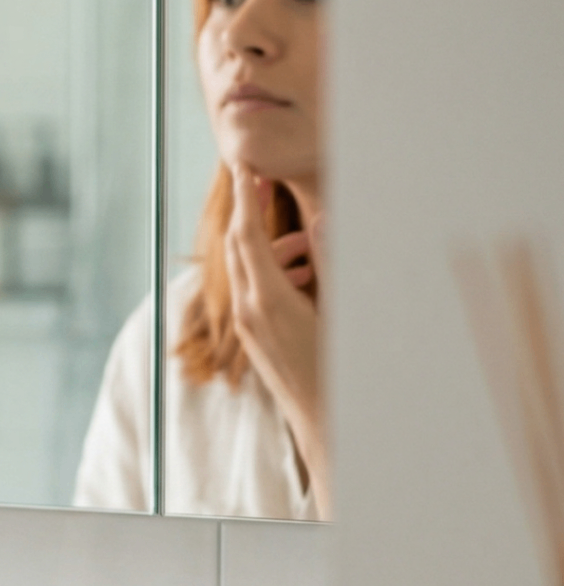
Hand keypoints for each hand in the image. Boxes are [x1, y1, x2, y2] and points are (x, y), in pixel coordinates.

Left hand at [225, 165, 331, 516]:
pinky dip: (274, 272)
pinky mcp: (254, 337)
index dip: (247, 196)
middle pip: (239, 246)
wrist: (328, 422)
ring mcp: (249, 327)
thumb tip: (324, 219)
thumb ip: (334, 261)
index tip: (245, 163)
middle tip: (259, 176)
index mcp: (269, 300)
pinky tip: (308, 276)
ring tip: (310, 244)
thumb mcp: (345, 308)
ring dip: (273, 246)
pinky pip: (256, 290)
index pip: (247, 236)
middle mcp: (250, 312)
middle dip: (250, 210)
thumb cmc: (347, 367)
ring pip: (248, 268)